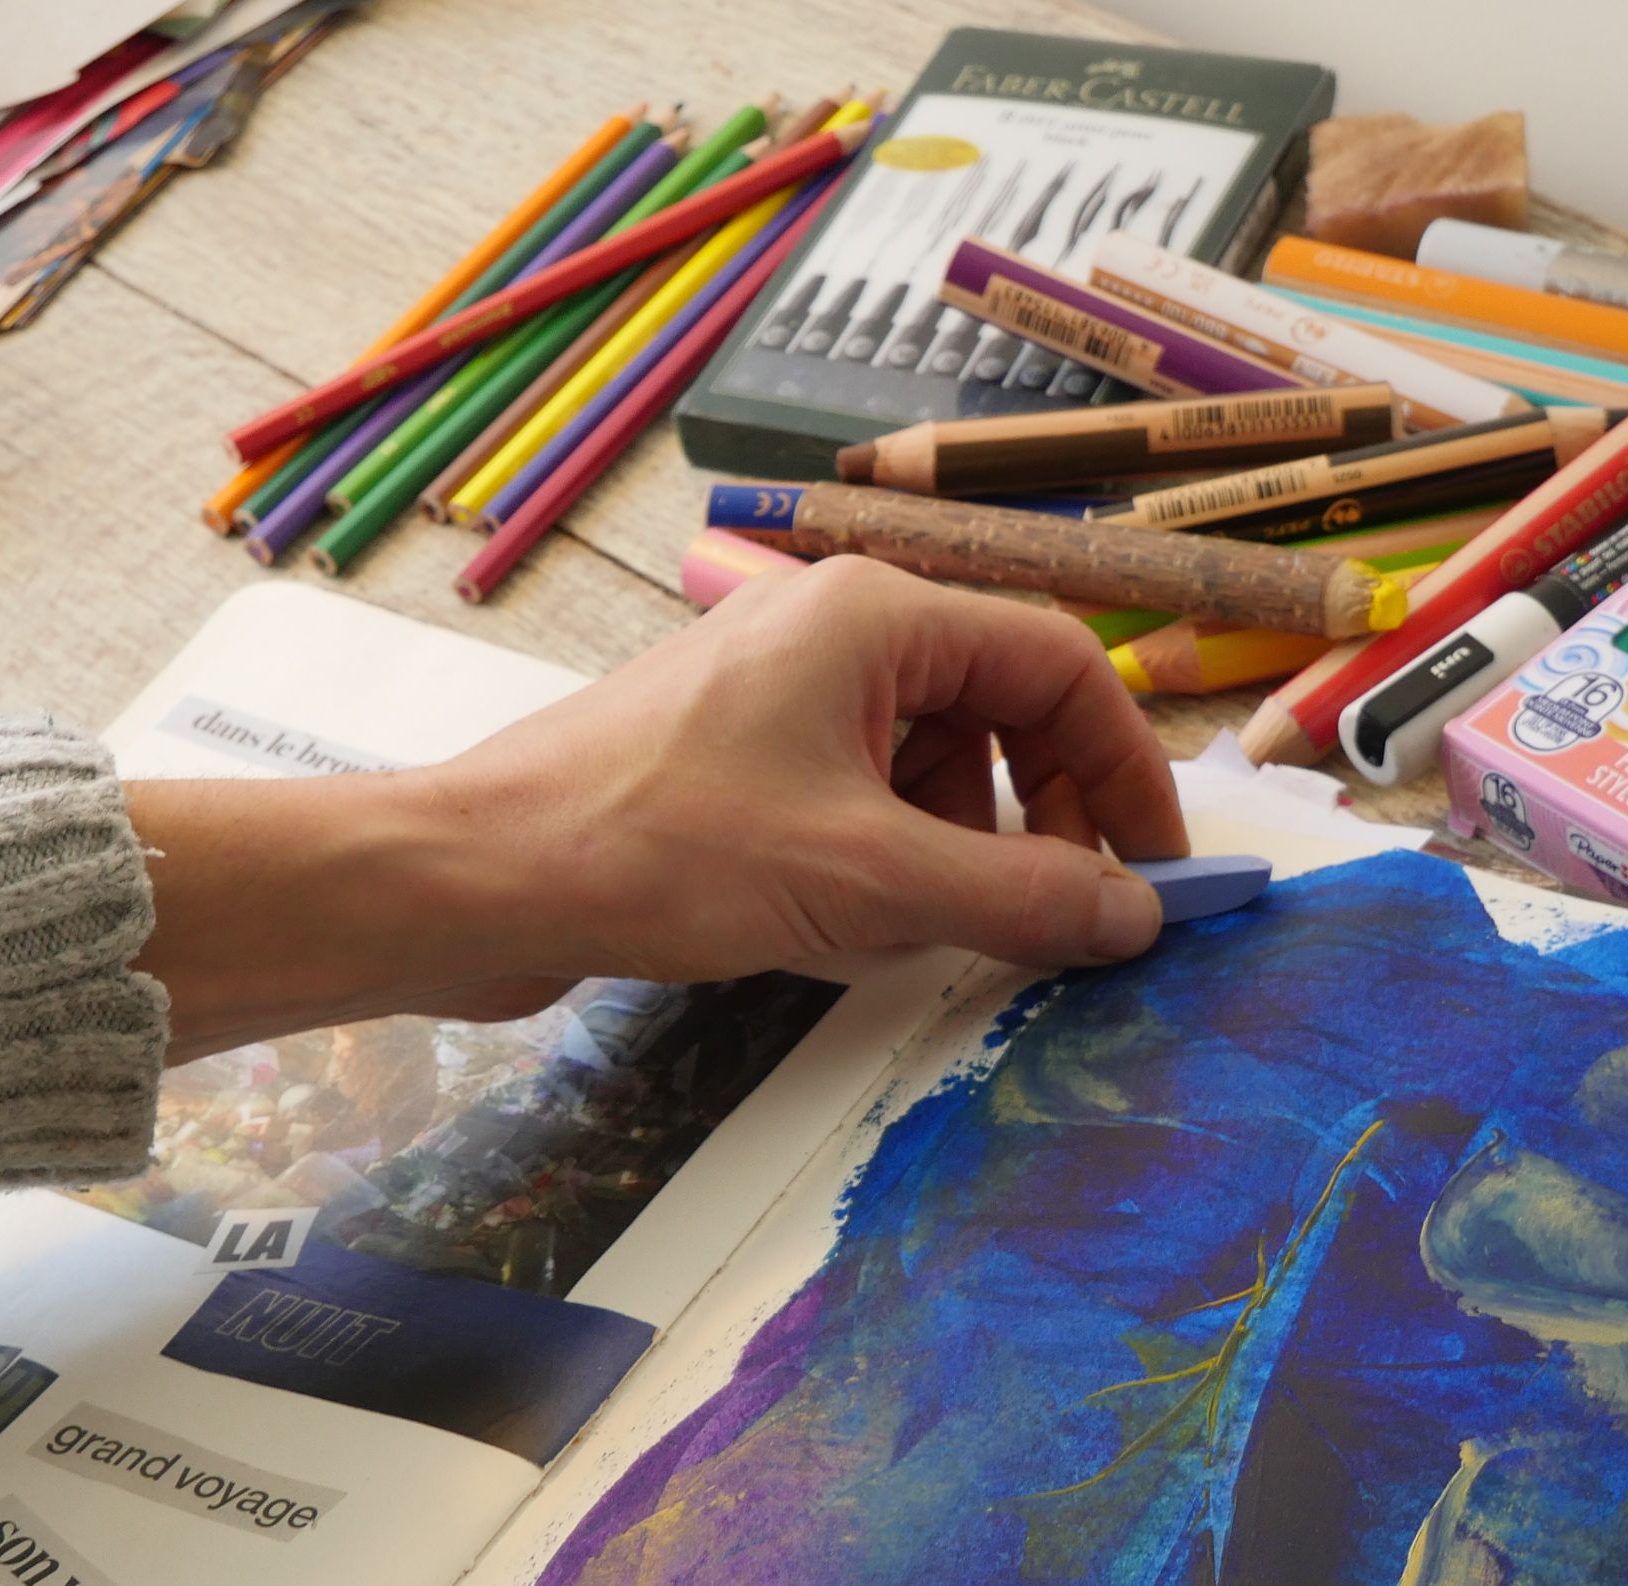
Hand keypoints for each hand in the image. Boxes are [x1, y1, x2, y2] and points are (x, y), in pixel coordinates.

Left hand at [128, 557, 1187, 1057]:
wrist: (474, 879)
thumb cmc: (653, 848)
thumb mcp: (865, 883)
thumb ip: (1017, 897)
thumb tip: (1136, 916)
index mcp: (874, 615)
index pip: (1059, 665)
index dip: (1123, 771)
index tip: (1153, 873)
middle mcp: (830, 629)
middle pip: (999, 708)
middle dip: (1038, 818)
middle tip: (1057, 917)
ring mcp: (776, 691)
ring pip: (929, 762)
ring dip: (954, 850)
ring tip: (922, 928)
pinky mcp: (733, 756)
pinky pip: (858, 797)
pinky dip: (882, 862)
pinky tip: (845, 927)